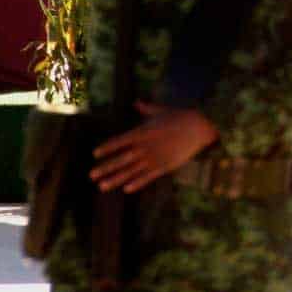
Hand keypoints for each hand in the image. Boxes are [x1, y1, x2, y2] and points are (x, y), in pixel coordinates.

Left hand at [90, 102, 219, 192]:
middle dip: (105, 167)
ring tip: (102, 186)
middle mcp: (145, 147)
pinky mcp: (165, 166)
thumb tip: (137, 102)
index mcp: (143, 132)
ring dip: (116, 179)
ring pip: (131, 171)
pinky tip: (126, 189)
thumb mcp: (162, 111)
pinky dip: (137, 183)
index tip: (95, 153)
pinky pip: (148, 176)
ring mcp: (155, 158)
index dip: (107, 147)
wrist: (200, 127)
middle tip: (91, 175)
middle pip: (122, 159)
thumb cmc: (180, 116)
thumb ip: (147, 109)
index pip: (120, 141)